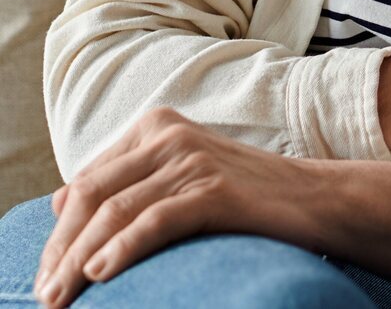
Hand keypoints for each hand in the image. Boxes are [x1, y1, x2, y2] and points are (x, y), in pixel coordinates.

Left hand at [34, 110, 318, 307]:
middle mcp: (171, 135)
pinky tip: (101, 273)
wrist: (316, 198)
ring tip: (61, 298)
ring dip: (79, 259)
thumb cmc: (247, 195)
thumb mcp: (182, 176)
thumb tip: (60, 200)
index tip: (47, 272)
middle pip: (93, 195)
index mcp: (158, 127)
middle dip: (61, 249)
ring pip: (116, 211)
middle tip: (47, 295)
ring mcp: (194, 160)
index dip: (59, 232)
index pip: (87, 181)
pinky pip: (154, 220)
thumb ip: (128, 180)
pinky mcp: (215, 189)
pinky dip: (121, 249)